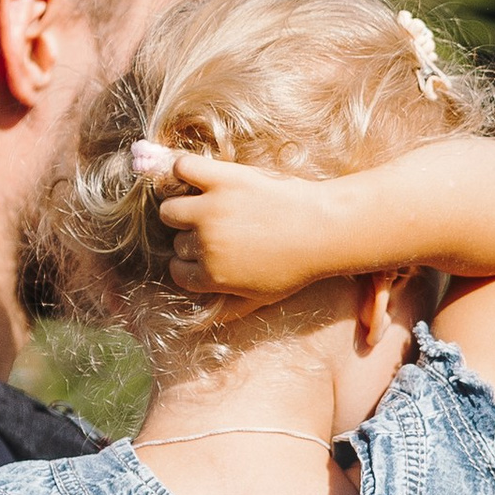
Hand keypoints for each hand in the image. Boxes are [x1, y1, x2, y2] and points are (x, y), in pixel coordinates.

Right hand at [146, 151, 335, 299]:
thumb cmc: (296, 267)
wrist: (324, 228)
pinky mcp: (222, 179)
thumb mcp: (261, 298)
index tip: (207, 254)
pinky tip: (196, 178)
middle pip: (178, 240)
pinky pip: (182, 169)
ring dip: (183, 209)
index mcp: (212, 276)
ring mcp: (212, 209)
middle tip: (217, 230)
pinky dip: (183, 170)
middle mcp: (206, 243)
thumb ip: (227, 311)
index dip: (191, 264)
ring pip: (170, 209)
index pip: (178, 270)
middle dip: (192, 237)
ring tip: (202, 207)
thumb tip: (197, 325)